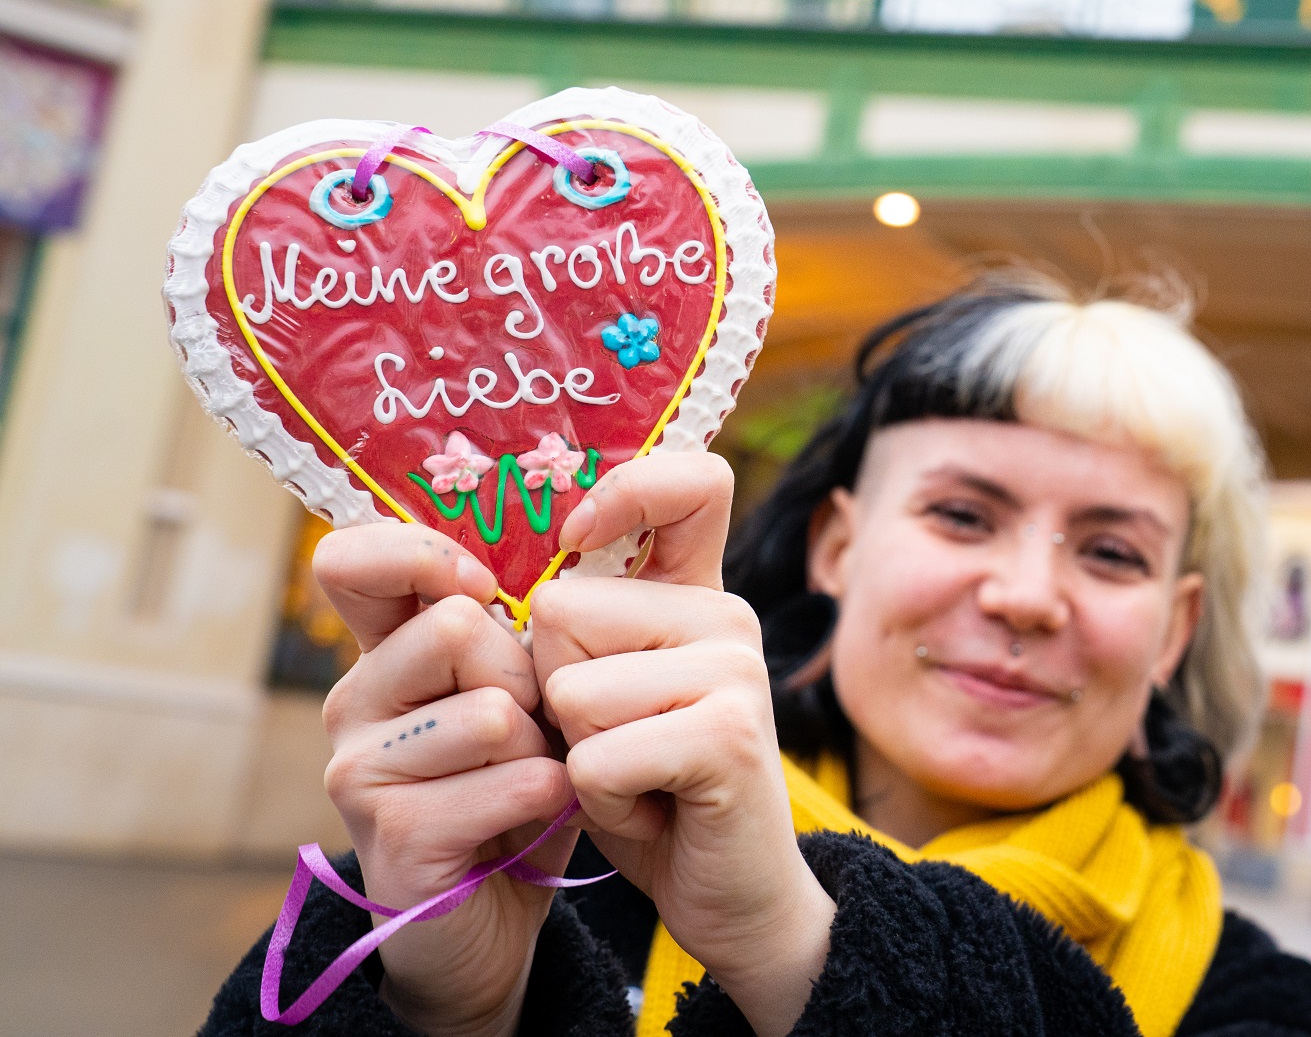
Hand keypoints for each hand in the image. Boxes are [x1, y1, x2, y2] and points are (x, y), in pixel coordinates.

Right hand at [317, 526, 577, 1036]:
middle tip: (536, 725)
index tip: (485, 588)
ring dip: (543, 745)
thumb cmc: (526, 782)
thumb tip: (588, 525)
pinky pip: (507, 783)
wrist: (503, 917)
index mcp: (386, 649)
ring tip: (538, 775)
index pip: (352, 559)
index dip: (424, 554)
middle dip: (527, 674)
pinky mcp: (393, 836)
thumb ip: (534, 619)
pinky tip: (539, 816)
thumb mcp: (534, 688)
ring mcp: (359, 769)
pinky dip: (549, 798)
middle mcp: (356, 698)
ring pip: (489, 710)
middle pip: (455, 626)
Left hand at [534, 454, 834, 1036]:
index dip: (629, 489)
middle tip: (618, 746)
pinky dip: (601, 799)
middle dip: (556, 693)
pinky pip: (595, 756)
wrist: (734, 899)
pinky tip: (653, 810)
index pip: (690, 484)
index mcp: (700, 595)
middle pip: (562, 610)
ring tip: (635, 780)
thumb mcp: (606, 699)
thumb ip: (579, 630)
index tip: (583, 530)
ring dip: (576, 755)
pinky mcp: (726, 735)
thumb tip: (504, 592)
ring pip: (570, 689)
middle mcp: (727, 616)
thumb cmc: (654, 794)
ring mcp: (734, 671)